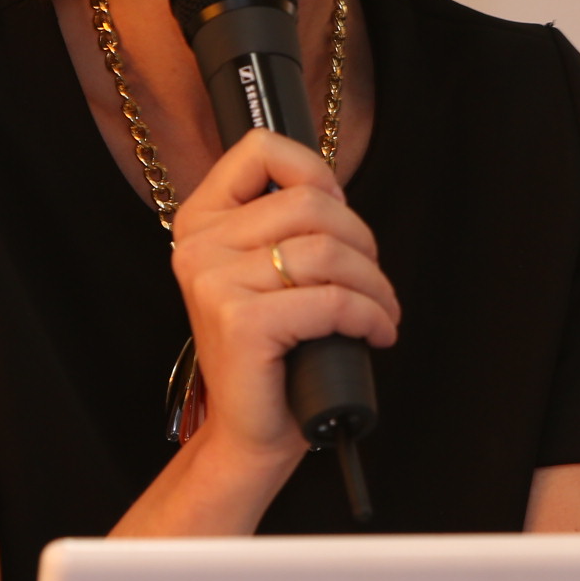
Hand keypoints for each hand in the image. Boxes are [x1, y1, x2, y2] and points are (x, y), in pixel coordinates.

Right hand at [167, 129, 400, 467]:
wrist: (250, 431)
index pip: (259, 149)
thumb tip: (333, 189)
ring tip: (381, 312)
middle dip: (362, 242)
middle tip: (372, 282)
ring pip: (328, 251)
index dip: (316, 172)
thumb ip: (282, 224)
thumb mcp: (267, 274)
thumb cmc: (271, 354)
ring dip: (374, 285)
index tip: (340, 216)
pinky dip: (370, 315)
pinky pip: (331, 299)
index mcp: (200, 222)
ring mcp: (214, 282)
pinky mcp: (241, 321)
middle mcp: (198, 246)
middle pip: (310, 203)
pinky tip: (377, 332)